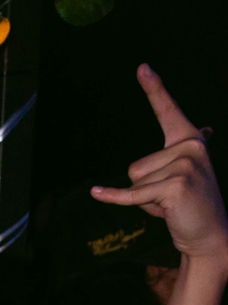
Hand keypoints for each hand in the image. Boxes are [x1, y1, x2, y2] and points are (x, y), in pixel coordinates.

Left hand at [91, 64, 227, 263]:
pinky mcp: (176, 185)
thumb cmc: (189, 206)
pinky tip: (97, 193)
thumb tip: (206, 130)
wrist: (209, 236)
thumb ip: (181, 153)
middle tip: (171, 200)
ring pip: (135, 180)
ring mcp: (185, 164)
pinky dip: (115, 198)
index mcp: (190, 140)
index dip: (154, 89)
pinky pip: (132, 194)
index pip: (167, 110)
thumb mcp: (182, 175)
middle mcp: (191, 146)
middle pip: (136, 165)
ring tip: (170, 205)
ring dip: (146, 200)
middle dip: (145, 189)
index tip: (142, 68)